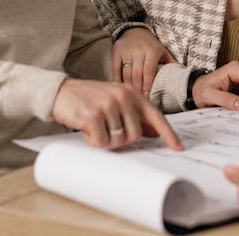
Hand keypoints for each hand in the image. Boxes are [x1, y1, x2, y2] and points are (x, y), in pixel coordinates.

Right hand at [51, 78, 182, 150]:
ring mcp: (108, 105)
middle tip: (107, 130)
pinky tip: (86, 128)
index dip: (168, 133)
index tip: (178, 147)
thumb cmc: (90, 98)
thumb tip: (154, 132)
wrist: (61, 91)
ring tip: (95, 126)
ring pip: (118, 141)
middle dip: (121, 140)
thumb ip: (135, 114)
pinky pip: (102, 142)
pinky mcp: (93, 116)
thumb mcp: (116, 100)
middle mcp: (123, 97)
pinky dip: (93, 140)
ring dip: (105, 140)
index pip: (155, 116)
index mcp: (132, 93)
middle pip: (135, 135)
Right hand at [112, 27, 172, 94]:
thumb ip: (170, 63)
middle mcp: (139, 51)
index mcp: (152, 51)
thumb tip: (180, 77)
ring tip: (132, 96)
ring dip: (129, 86)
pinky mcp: (117, 52)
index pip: (149, 72)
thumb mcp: (162, 51)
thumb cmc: (150, 44)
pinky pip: (116, 69)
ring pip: (126, 73)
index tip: (147, 96)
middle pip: (137, 75)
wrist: (134, 30)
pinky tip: (121, 88)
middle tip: (139, 100)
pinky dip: (117, 80)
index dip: (148, 85)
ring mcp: (127, 51)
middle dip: (138, 89)